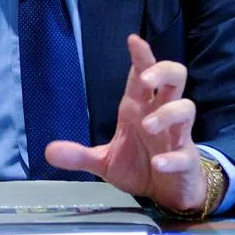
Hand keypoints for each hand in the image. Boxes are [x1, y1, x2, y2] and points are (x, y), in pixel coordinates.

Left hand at [45, 35, 212, 212]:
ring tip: (148, 125)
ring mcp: (177, 136)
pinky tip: (158, 163)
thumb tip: (48, 151)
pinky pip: (185, 153)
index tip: (133, 39)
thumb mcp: (104, 161)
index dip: (141, 56)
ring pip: (185, 108)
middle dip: (163, 71)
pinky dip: (172, 157)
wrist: (166, 195)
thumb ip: (79, 155)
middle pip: (175, 78)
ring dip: (167, 114)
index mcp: (139, 108)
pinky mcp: (186, 160)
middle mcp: (160, 115)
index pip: (142, 75)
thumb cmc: (140, 165)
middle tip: (146, 79)